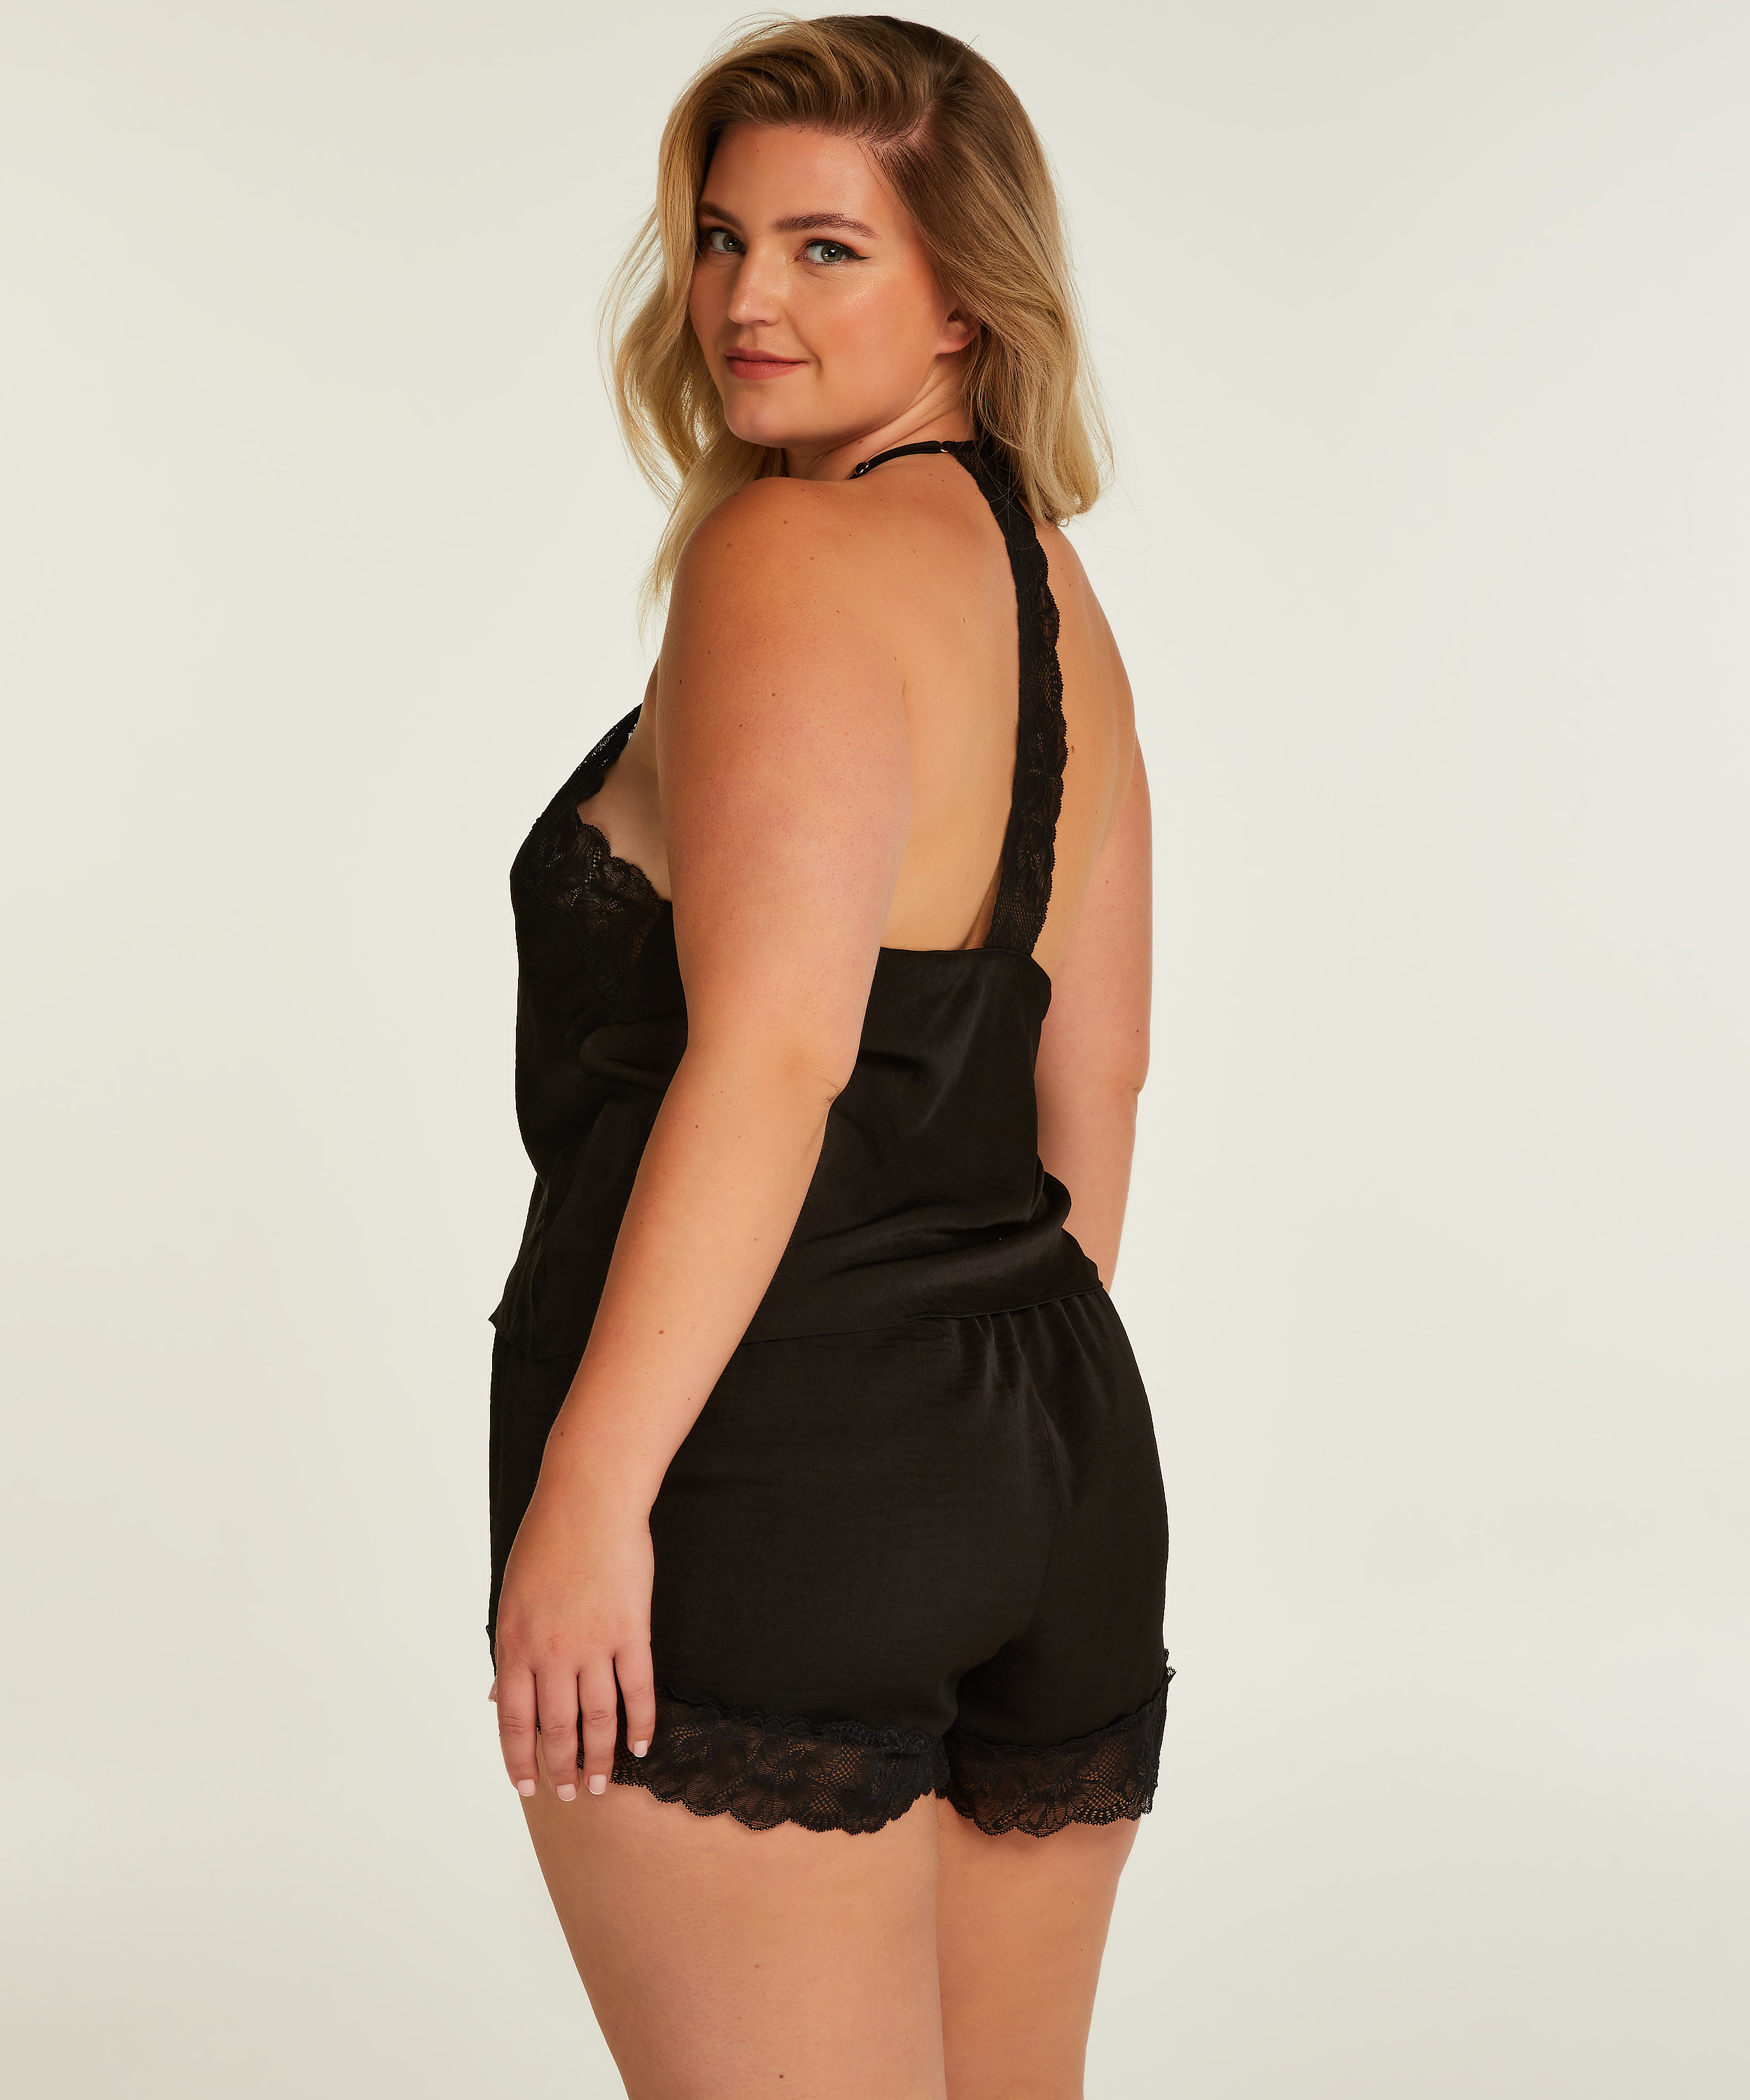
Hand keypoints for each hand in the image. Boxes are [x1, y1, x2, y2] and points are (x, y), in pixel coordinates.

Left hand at [491, 1466, 656, 1803]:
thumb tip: (498, 1697)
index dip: (519, 1759)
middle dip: (562, 1768)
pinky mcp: (630, 1631)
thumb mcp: (511, 1598)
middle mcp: (550, 1653)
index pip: (513, 1720)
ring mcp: (592, 1644)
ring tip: (604, 1783)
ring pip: (596, 1718)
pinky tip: (642, 1746)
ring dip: (600, 1757)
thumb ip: (509, 1652)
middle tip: (571, 1796)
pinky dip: (640, 1723)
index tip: (527, 1788)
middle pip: (556, 1728)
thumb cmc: (546, 1542)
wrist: (587, 1502)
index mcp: (514, 1645)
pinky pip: (636, 1689)